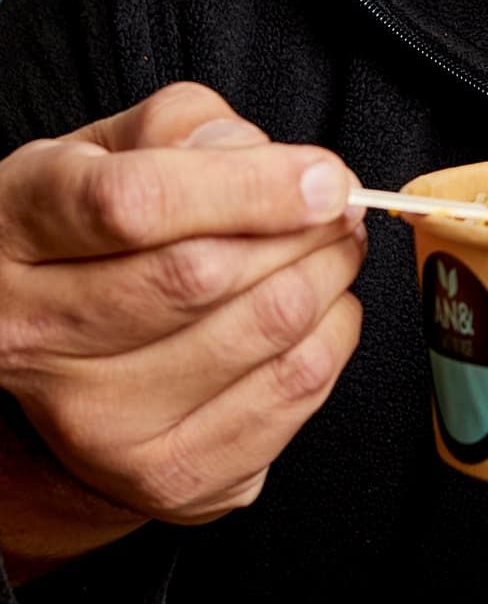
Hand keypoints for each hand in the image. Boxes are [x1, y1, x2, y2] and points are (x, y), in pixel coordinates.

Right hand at [0, 83, 364, 573]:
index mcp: (18, 228)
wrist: (54, 345)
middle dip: (305, 230)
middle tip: (340, 206)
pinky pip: (291, 395)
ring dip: (330, 277)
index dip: (250, 186)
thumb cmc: (92, 228)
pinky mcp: (160, 475)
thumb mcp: (114, 148)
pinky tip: (322, 309)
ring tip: (335, 248)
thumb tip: (270, 160)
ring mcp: (93, 419)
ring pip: (261, 333)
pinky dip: (333, 338)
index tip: (323, 177)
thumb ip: (186, 127)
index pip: (135, 204)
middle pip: (202, 275)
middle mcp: (35, 332)